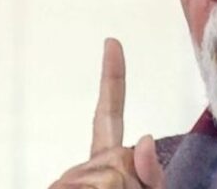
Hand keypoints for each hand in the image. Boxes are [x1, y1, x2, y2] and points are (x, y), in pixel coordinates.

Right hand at [49, 38, 163, 188]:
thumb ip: (150, 173)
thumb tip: (144, 138)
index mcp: (109, 160)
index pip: (111, 112)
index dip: (112, 76)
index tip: (112, 42)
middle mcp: (85, 165)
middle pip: (119, 157)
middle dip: (131, 183)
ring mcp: (66, 179)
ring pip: (110, 178)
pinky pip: (98, 186)